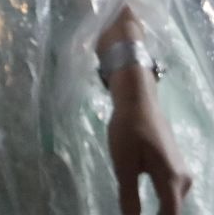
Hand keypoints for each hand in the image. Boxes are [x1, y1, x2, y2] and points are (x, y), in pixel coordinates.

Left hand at [108, 70, 192, 213]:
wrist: (139, 103)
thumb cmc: (128, 130)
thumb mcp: (123, 164)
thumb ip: (129, 195)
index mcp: (171, 179)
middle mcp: (183, 180)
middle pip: (171, 211)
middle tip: (130, 214)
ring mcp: (182, 173)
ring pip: (170, 202)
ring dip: (158, 211)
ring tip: (134, 208)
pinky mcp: (176, 168)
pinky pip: (169, 192)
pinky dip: (159, 200)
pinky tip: (144, 203)